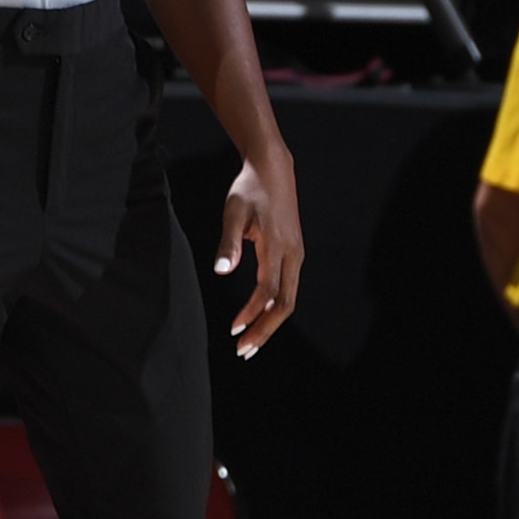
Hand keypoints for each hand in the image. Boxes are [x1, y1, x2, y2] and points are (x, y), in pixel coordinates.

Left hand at [214, 155, 303, 357]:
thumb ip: (228, 244)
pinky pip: (288, 288)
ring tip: (250, 340)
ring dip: (270, 323)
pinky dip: (273, 307)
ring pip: (289, 299)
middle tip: (244, 351)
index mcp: (279, 247)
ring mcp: (297, 254)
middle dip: (265, 330)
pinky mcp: (294, 253)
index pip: (267, 290)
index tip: (234, 330)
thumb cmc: (250, 189)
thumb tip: (221, 272)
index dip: (251, 313)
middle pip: (285, 304)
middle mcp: (294, 254)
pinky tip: (259, 315)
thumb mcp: (233, 212)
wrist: (273, 168)